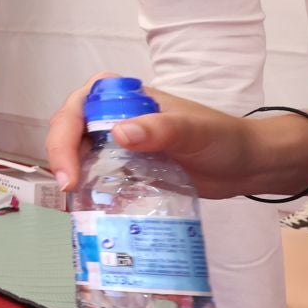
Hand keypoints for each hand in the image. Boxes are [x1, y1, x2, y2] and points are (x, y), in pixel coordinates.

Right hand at [46, 73, 261, 196]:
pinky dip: (89, 191)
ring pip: (78, 154)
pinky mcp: (126, 168)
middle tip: (69, 189)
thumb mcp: (193, 132)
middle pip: (70, 130)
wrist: (246, 165)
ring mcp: (119, 144)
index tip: (70, 169)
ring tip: (75, 203)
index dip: (64, 134)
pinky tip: (92, 210)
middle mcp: (115, 116)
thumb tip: (119, 134)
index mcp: (125, 97)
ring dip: (72, 175)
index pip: (79, 106)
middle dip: (61, 157)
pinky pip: (96, 176)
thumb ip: (160, 129)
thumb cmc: (224, 139)